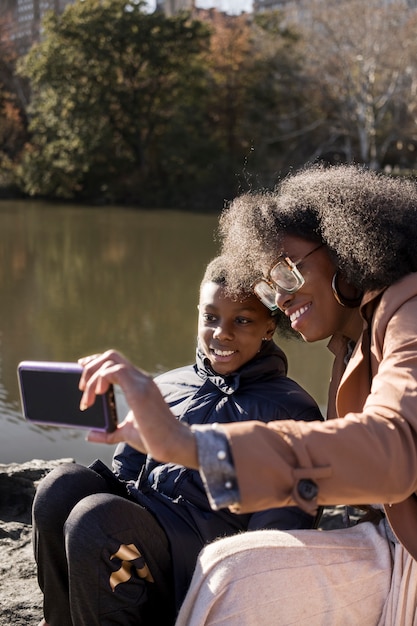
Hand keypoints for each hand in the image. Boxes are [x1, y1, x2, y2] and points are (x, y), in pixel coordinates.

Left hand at [78, 350, 198, 467]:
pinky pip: (112, 371)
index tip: (82, 367)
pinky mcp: (138, 389)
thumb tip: (90, 434)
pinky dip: (99, 380)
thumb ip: (109, 433)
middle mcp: (141, 379)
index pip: (116, 362)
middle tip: (80, 386)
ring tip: (86, 397)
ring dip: (92, 376)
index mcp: (139, 385)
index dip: (96, 362)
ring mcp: (141, 382)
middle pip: (111, 356)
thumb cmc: (154, 440)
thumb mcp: (126, 434)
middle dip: (91, 365)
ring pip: (110, 360)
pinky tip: (97, 395)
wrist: (172, 445)